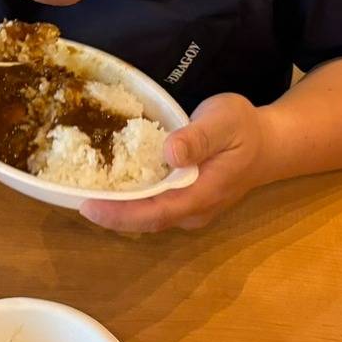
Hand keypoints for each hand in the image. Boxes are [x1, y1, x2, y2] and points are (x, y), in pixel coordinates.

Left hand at [80, 93, 268, 232]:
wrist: (270, 144)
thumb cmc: (245, 129)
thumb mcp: (224, 121)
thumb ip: (198, 137)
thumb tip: (170, 153)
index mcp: (201, 195)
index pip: (155, 213)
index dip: (120, 214)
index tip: (87, 206)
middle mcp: (192, 211)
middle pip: (145, 220)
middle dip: (109, 213)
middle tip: (71, 195)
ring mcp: (189, 209)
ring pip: (147, 215)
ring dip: (116, 207)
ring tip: (81, 189)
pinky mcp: (185, 200)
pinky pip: (152, 205)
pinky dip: (129, 198)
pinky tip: (109, 182)